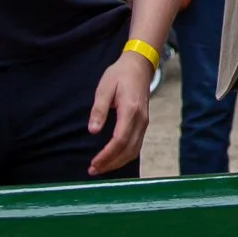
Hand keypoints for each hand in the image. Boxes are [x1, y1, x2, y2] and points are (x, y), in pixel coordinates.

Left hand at [87, 52, 151, 174]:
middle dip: (111, 163)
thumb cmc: (120, 75)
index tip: (93, 163)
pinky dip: (125, 156)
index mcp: (130, 110)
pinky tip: (113, 159)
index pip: (120, 140)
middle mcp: (141, 120)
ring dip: (118, 162)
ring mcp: (144, 122)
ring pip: (134, 150)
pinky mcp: (143, 124)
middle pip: (128, 150)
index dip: (107, 155)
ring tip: (101, 168)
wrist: (139, 66)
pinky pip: (136, 145)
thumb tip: (93, 131)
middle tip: (93, 170)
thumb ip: (99, 110)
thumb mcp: (104, 88)